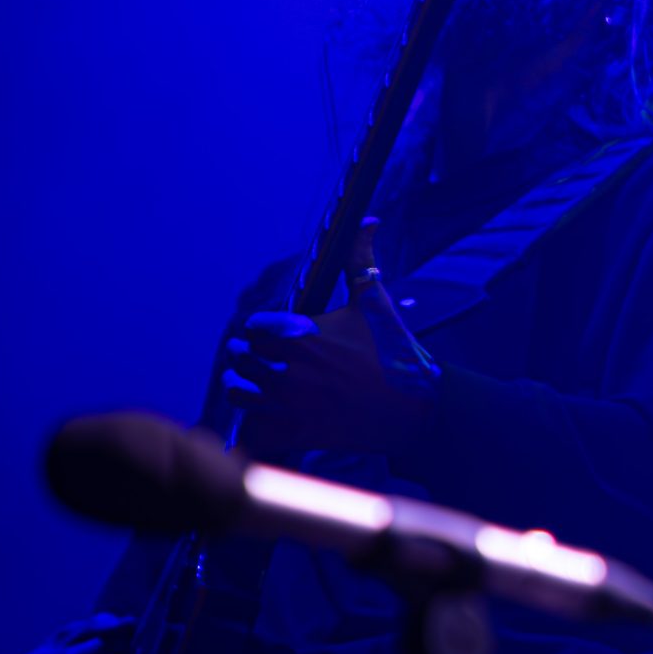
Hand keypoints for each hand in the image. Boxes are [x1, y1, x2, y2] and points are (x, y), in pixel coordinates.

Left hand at [222, 220, 439, 456]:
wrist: (417, 409)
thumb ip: (360, 259)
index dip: (262, 327)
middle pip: (239, 355)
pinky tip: (269, 414)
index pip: (252, 326)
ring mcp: (287, 403)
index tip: (276, 332)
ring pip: (235, 389)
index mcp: (302, 334)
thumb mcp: (376, 303)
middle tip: (268, 356)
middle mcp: (288, 369)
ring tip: (260, 381)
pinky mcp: (292, 433)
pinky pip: (249, 429)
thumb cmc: (395, 352)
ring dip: (243, 383)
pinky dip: (252, 423)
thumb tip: (367, 220)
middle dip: (250, 353)